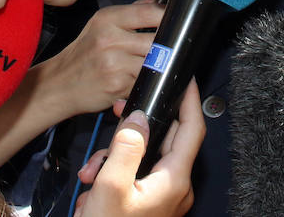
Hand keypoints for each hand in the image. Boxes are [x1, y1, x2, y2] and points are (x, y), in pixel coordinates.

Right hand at [45, 0, 165, 115]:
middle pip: (157, 39)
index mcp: (109, 18)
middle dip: (169, 44)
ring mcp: (115, 63)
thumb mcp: (102, 23)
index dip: (169, 17)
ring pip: (155, 61)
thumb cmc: (84, 52)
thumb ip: (134, 11)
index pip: (149, 12)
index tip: (179, 22)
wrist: (59, 84)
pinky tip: (146, 78)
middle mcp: (111, 39)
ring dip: (162, 64)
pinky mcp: (118, 85)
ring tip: (162, 62)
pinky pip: (146, 80)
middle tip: (175, 45)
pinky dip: (150, 80)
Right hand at [75, 81, 203, 216]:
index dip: (189, 99)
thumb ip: (126, 147)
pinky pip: (135, 180)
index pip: (191, 128)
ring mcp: (162, 200)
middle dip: (136, 130)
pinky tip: (93, 194)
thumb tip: (138, 119)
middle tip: (118, 117)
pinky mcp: (147, 209)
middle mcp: (174, 189)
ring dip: (116, 159)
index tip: (184, 79)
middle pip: (164, 141)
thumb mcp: (111, 188)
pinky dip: (114, 179)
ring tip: (91, 174)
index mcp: (174, 180)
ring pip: (144, 160)